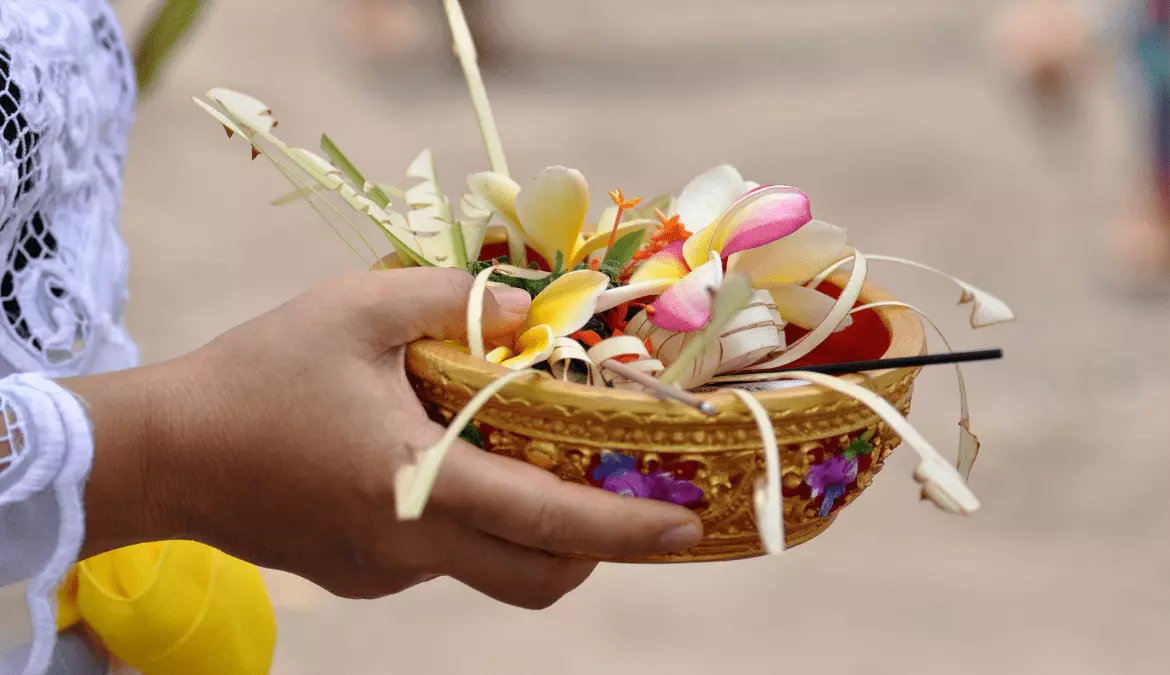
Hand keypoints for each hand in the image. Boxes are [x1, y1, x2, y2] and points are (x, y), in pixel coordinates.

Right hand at [64, 267, 702, 608]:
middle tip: (623, 494)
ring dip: (529, 527)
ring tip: (526, 456)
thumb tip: (526, 308)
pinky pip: (441, 559)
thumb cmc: (256, 375)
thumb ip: (450, 298)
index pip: (547, 523)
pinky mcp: (361, 578)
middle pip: (536, 578)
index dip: (627, 530)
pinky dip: (469, 522)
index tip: (687, 527)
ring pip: (490, 567)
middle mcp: (409, 548)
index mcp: (416, 483)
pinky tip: (440, 462)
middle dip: (597, 547)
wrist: (161, 453)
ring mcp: (384, 573)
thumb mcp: (354, 309)